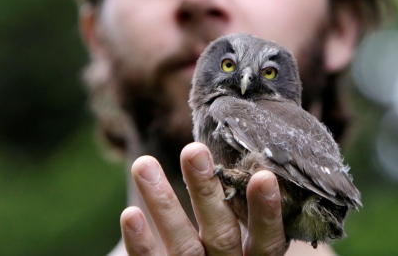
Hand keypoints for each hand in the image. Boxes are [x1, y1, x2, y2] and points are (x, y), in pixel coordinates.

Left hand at [120, 142, 287, 254]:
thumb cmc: (223, 255)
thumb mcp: (240, 243)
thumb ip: (238, 214)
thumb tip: (230, 159)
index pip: (266, 242)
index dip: (265, 213)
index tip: (264, 177)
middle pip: (221, 236)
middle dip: (207, 192)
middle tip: (193, 151)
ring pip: (183, 247)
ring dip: (164, 204)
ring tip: (144, 164)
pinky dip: (141, 242)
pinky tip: (131, 214)